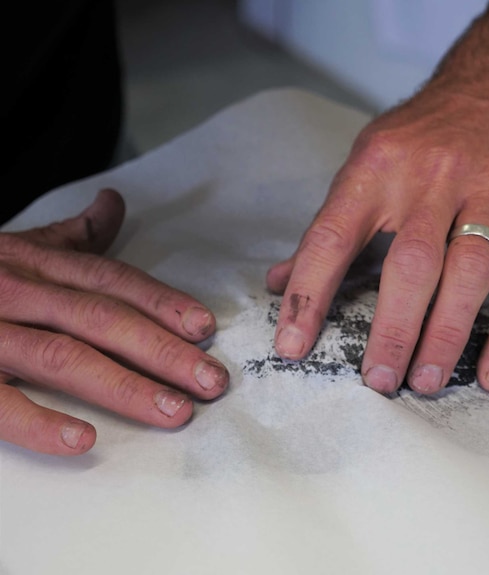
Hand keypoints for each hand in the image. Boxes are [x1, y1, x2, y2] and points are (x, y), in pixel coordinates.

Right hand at [0, 189, 228, 454]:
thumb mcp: (13, 243)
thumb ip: (70, 234)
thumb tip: (115, 203)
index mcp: (34, 262)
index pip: (110, 280)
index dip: (161, 302)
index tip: (205, 328)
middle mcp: (14, 290)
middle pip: (101, 318)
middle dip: (162, 350)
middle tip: (212, 382)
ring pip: (62, 356)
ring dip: (124, 385)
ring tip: (174, 411)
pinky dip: (39, 421)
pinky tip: (84, 440)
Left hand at [267, 83, 488, 394]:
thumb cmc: (424, 135)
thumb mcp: (368, 161)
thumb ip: (330, 225)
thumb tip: (280, 283)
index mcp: (378, 167)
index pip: (334, 235)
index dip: (310, 294)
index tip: (293, 346)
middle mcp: (432, 179)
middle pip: (412, 262)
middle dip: (393, 327)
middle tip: (378, 381)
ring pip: (470, 273)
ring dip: (447, 334)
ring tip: (427, 382)